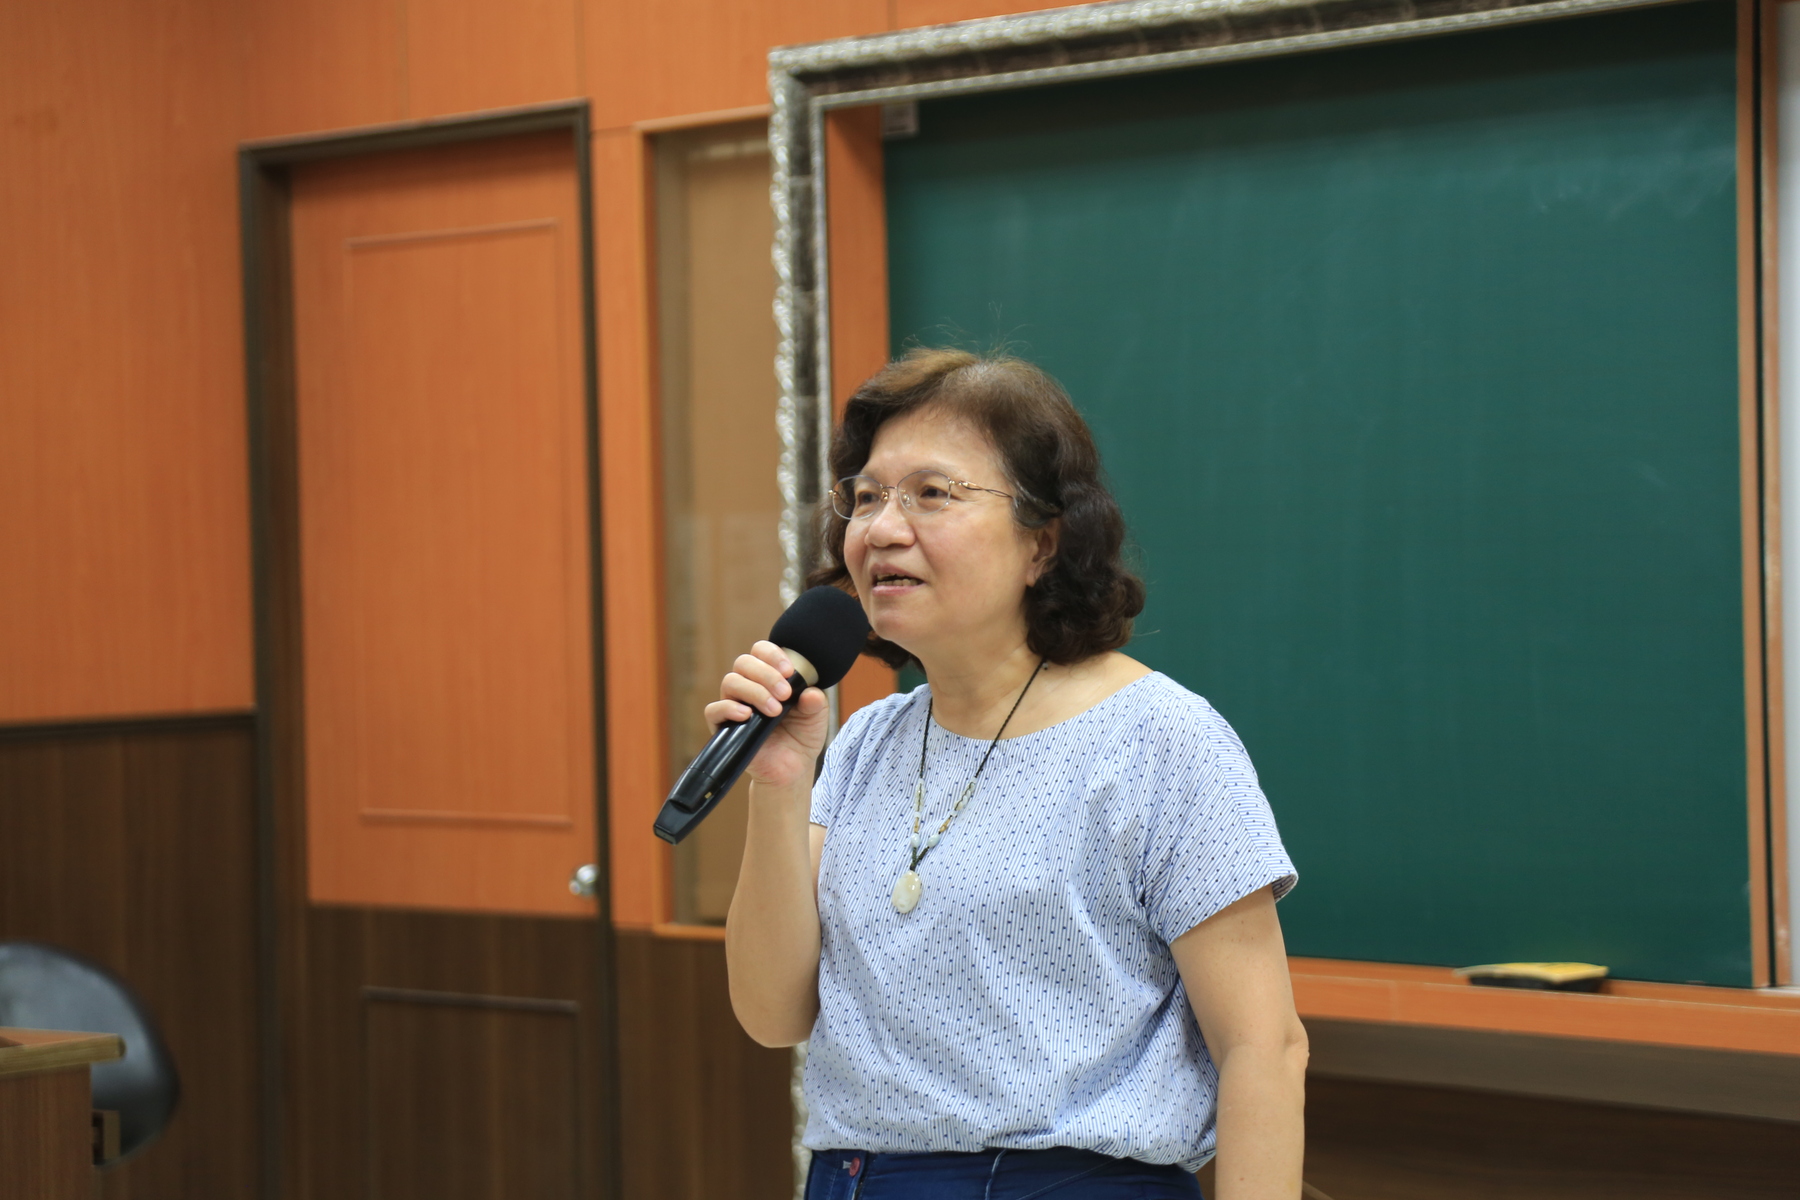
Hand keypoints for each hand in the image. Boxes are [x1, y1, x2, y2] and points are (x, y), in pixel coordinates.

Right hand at [705, 640, 830, 789]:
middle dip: (766, 674)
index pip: (760, 651)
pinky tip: (747, 715)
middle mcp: (748, 686)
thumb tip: (811, 693)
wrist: (792, 769)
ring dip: (754, 691)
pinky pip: (713, 710)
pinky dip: (728, 708)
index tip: (790, 672)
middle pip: (744, 662)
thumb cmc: (802, 736)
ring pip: (730, 681)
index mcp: (769, 677)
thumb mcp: (816, 717)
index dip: (773, 655)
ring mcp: (734, 705)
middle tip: (785, 694)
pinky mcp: (723, 727)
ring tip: (775, 710)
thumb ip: (815, 702)